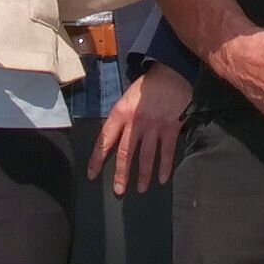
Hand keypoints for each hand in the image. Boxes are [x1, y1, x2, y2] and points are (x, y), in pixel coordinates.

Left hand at [92, 60, 195, 193]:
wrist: (171, 72)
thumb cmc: (147, 86)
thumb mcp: (127, 98)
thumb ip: (121, 119)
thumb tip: (114, 141)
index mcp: (120, 113)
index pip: (105, 140)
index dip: (97, 159)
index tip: (92, 174)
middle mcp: (135, 121)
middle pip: (126, 153)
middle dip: (121, 174)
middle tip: (119, 191)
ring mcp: (154, 125)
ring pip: (146, 156)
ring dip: (144, 175)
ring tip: (141, 189)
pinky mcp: (170, 127)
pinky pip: (167, 151)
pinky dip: (164, 167)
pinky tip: (162, 179)